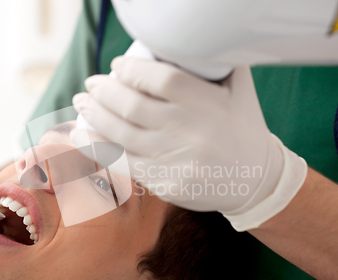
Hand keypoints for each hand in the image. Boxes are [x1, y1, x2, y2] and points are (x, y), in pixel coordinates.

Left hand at [71, 57, 306, 230]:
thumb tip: (192, 38)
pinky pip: (123, 163)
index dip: (131, 70)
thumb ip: (219, 64)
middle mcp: (189, 131)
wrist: (257, 180)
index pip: (160, 79)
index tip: (117, 66)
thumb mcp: (241, 92)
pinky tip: (81, 135)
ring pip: (121, 135)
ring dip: (94, 116)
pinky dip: (97, 147)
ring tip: (81, 103)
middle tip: (91, 84)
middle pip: (132, 106)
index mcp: (207, 103)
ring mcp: (175, 160)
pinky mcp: (165, 183)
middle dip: (103, 92)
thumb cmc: (244, 129)